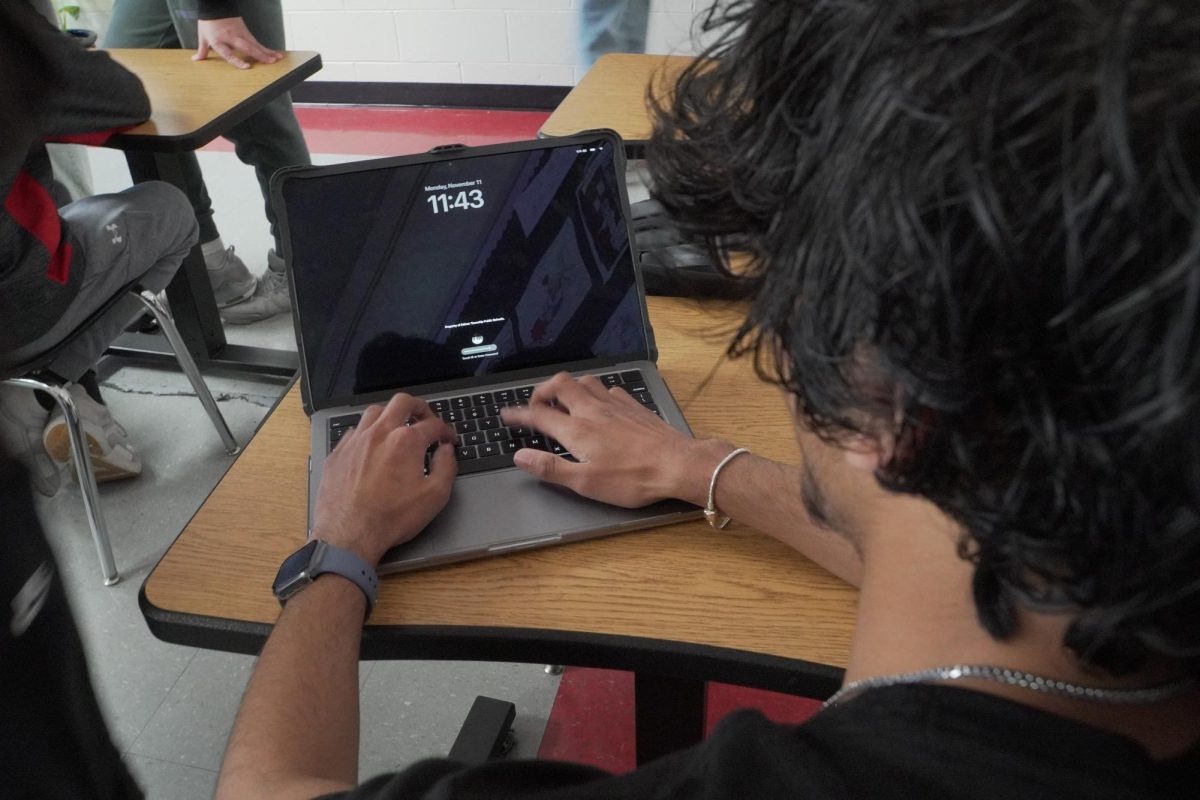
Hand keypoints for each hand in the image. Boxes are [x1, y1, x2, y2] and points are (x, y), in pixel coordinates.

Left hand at [194, 18, 280, 69]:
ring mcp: (240, 34)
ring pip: (254, 44)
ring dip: (266, 51)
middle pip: (246, 47)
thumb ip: (202, 50)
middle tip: (269, 61)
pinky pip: (256, 41)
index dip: (238, 61)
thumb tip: (196, 60)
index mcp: (218, 41)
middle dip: (259, 54)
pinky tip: (274, 53)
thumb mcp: (202, 36)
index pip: (229, 53)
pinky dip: (265, 48)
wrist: (215, 7)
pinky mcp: (246, 31)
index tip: (247, 67)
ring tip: (276, 58)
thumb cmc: (208, 23)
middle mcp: (231, 37)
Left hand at [312, 394, 456, 565]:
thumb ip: (447, 467)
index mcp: (406, 442)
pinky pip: (354, 430)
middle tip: (426, 418)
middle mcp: (379, 434)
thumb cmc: (390, 519)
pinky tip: (372, 444)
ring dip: (391, 414)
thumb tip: (447, 452)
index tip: (448, 439)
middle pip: (402, 403)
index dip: (446, 430)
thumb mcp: (434, 497)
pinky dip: (368, 431)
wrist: (349, 536)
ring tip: (398, 426)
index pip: (433, 425)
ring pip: (375, 411)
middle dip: (419, 407)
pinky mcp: (338, 453)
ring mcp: (355, 441)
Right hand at [500, 372, 723, 507]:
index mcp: (577, 429)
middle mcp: (593, 410)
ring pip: (585, 381)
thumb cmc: (633, 478)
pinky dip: (596, 392)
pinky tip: (600, 405)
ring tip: (564, 401)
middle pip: (560, 385)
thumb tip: (522, 456)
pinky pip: (609, 389)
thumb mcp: (586, 483)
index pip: (539, 415)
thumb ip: (551, 467)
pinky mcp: (634, 406)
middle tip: (536, 405)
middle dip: (542, 391)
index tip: (507, 415)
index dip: (519, 415)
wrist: (677, 464)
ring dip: (569, 388)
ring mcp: (615, 404)